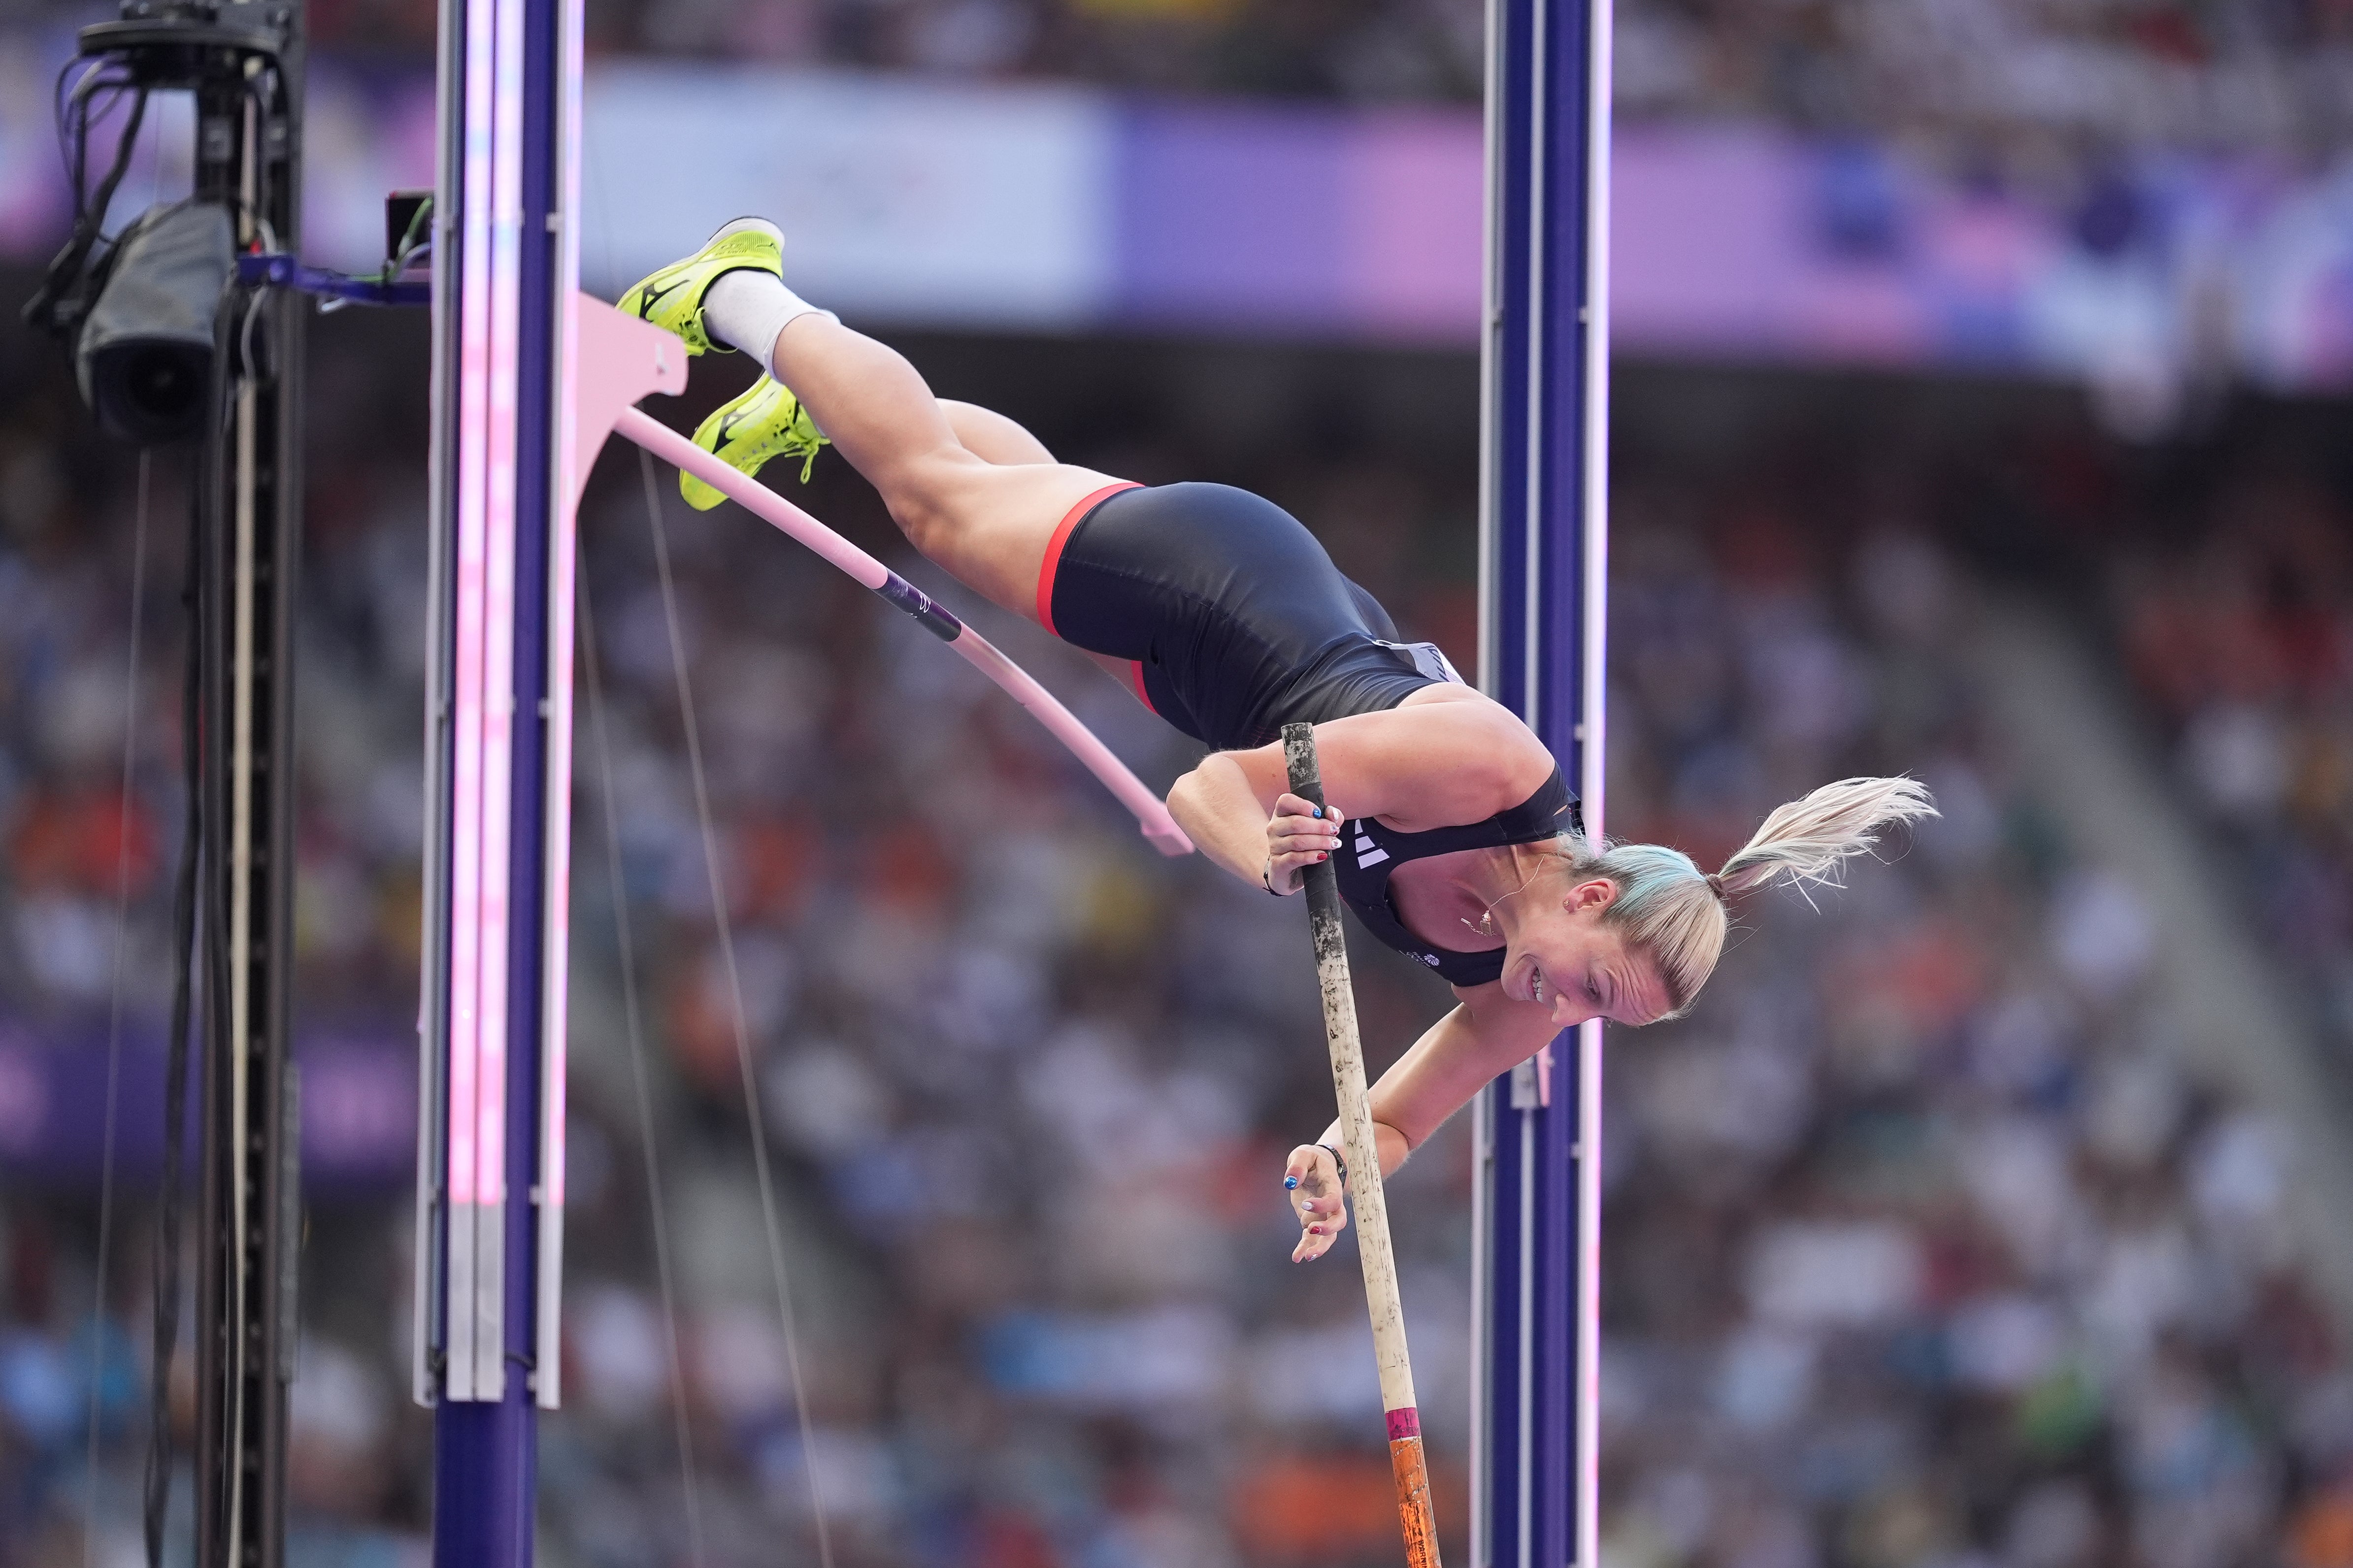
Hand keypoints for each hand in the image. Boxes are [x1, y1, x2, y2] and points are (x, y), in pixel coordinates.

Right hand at [1265, 793, 1340, 895]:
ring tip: (1333, 844)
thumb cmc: (1305, 845)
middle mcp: (1274, 828)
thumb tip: (1332, 813)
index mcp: (1281, 814)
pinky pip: (1295, 858)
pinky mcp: (1278, 864)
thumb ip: (1329, 817)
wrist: (1289, 872)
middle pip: (1296, 823)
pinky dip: (1311, 856)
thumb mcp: (1318, 828)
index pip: (1286, 801)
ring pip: (1297, 841)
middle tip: (1334, 831)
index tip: (1320, 813)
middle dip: (1320, 826)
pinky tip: (1322, 856)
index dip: (1304, 805)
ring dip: (1320, 842)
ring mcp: (1274, 846)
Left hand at [1283, 1144, 1350, 1261]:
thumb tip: (1289, 1182)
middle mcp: (1332, 1203)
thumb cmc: (1310, 1158)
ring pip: (1329, 1236)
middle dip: (1328, 1229)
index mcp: (1332, 1185)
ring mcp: (1324, 1215)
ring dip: (1320, 1247)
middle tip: (1311, 1229)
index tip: (1305, 1203)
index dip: (1322, 1204)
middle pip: (1339, 1221)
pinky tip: (1297, 1258)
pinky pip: (1312, 1239)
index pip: (1334, 1199)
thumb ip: (1297, 1166)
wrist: (1317, 1166)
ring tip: (1306, 1256)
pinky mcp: (1313, 1221)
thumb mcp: (1302, 1154)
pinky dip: (1305, 1248)